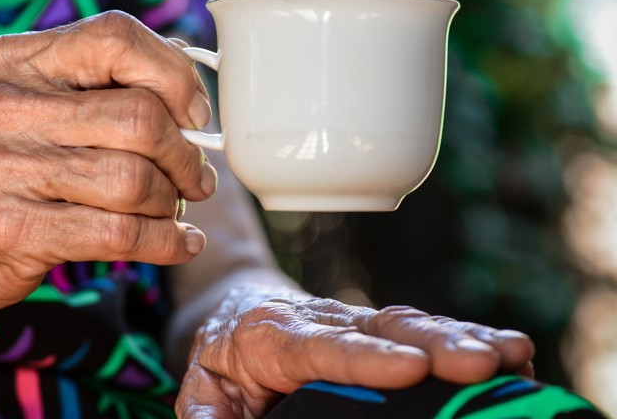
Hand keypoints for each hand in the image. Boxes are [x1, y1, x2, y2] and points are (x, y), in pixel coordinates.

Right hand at [0, 11, 216, 312]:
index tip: (196, 115)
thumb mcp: (29, 106)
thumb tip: (188, 86)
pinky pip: (120, 234)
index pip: (116, 37)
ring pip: (135, 180)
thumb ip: (95, 87)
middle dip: (185, 155)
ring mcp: (4, 169)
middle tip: (195, 178)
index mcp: (16, 61)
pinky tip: (181, 242)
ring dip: (172, 201)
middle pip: (140, 117)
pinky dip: (167, 242)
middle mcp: (6, 106)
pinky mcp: (14, 229)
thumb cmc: (1, 169)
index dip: (174, 75)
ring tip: (175, 209)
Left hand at [176, 285, 533, 418]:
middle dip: (434, 344)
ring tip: (511, 355)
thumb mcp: (204, 391)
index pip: (322, 347)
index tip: (410, 368)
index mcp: (275, 337)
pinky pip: (426, 330)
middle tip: (481, 363)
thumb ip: (209, 416)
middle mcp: (324, 321)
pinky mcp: (382, 330)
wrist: (238, 308)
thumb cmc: (224, 358)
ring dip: (462, 338)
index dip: (366, 357)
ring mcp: (358, 321)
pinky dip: (468, 337)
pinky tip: (510, 353)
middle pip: (382, 327)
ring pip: (412, 323)